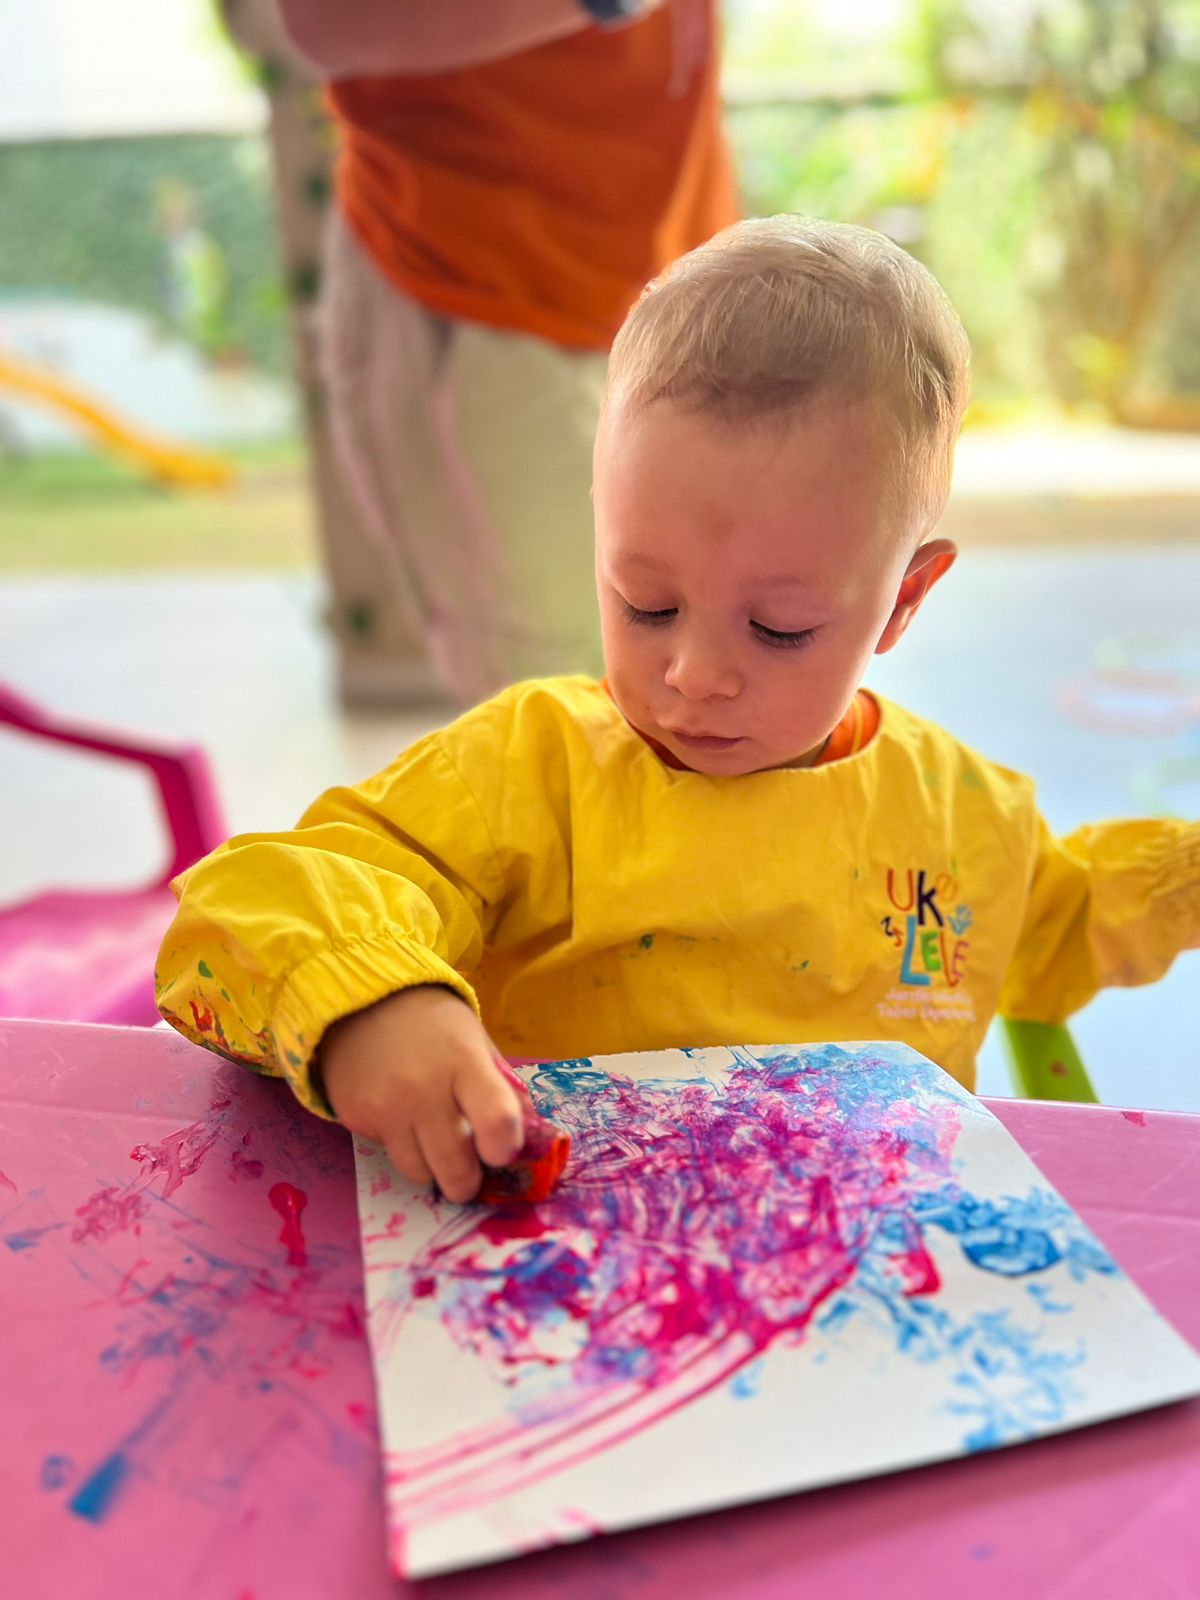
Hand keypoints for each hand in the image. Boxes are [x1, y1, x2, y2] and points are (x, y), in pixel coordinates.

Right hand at [318, 986, 523, 1202]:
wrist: (362, 999)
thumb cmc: (430, 1022)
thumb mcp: (475, 1040)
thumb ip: (501, 1086)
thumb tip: (526, 1132)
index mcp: (464, 1061)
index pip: (496, 1122)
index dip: (504, 1149)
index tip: (501, 1152)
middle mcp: (422, 1088)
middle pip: (455, 1167)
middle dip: (467, 1182)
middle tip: (468, 1175)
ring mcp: (384, 1106)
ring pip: (418, 1173)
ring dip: (431, 1167)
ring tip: (432, 1140)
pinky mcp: (355, 1117)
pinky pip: (387, 1153)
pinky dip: (399, 1146)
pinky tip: (399, 1116)